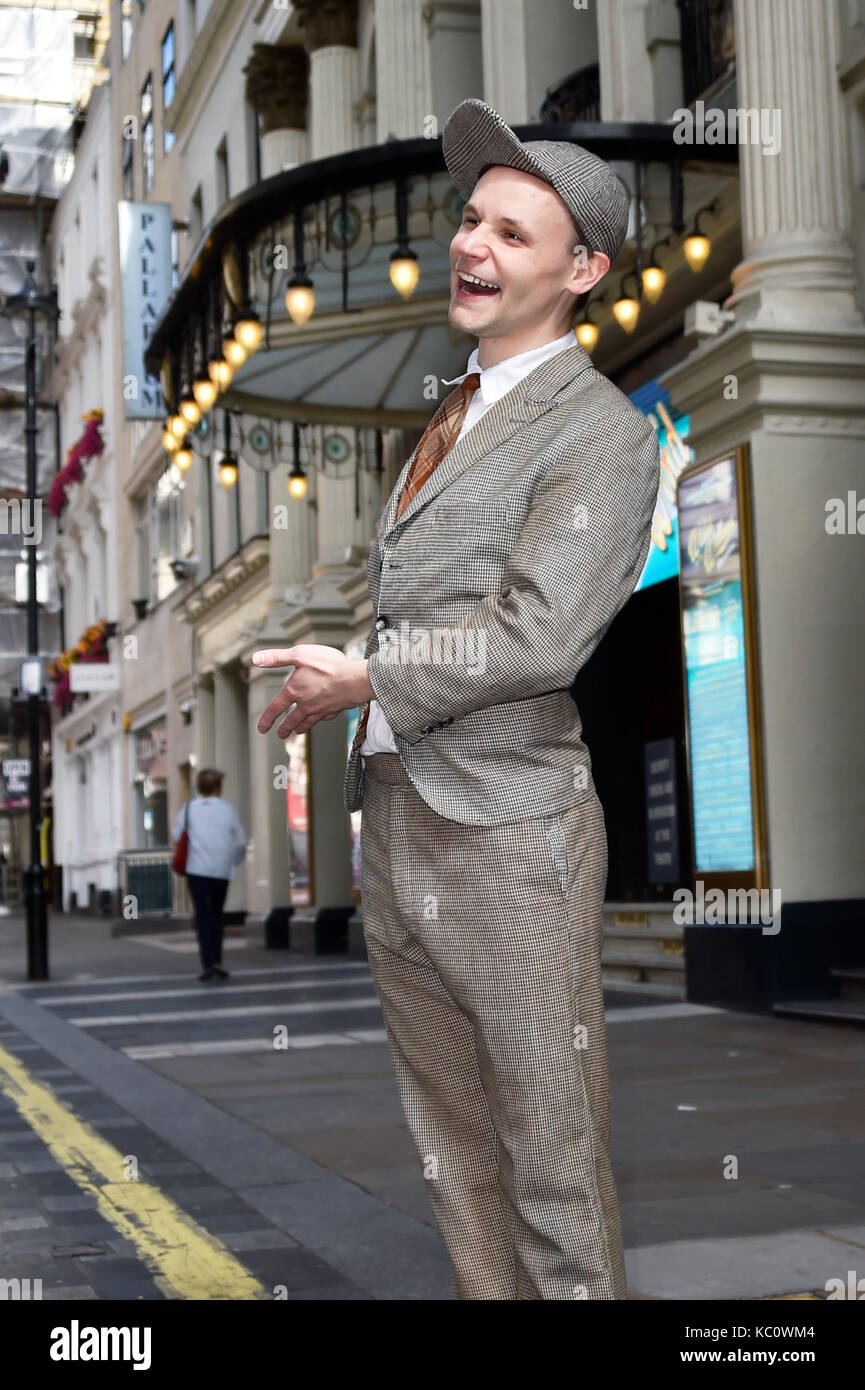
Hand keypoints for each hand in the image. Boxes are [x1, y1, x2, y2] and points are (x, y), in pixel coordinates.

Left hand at [252, 644, 373, 737]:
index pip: (275, 709)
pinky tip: (321, 718)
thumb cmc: (328, 666)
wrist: (355, 679)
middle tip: (280, 734)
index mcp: (294, 691)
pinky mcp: (335, 710)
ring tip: (297, 732)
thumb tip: (256, 659)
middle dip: (284, 729)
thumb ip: (277, 657)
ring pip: (307, 723)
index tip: (262, 728)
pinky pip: (324, 718)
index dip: (266, 719)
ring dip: (300, 729)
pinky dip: (320, 720)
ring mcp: (321, 710)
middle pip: (291, 721)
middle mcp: (306, 704)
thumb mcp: (299, 655)